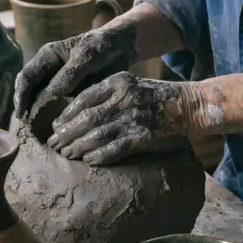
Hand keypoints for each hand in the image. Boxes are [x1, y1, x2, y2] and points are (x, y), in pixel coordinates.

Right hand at [13, 22, 137, 119]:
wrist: (121, 47)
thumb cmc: (103, 45)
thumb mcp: (88, 54)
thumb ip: (72, 71)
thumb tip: (52, 91)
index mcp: (48, 56)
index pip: (27, 76)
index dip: (21, 95)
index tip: (21, 113)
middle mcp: (49, 70)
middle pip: (29, 91)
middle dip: (25, 108)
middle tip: (26, 129)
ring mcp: (59, 82)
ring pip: (41, 101)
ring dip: (38, 115)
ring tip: (36, 134)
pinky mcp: (70, 93)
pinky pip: (58, 106)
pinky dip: (55, 117)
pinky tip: (56, 130)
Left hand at [46, 72, 187, 165]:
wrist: (189, 105)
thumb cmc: (156, 96)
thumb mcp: (130, 85)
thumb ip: (107, 94)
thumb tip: (78, 113)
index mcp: (118, 82)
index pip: (84, 98)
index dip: (66, 114)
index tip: (55, 126)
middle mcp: (124, 98)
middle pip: (87, 118)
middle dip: (67, 133)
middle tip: (54, 145)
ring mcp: (134, 117)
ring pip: (98, 134)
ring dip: (79, 146)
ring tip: (67, 154)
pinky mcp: (144, 135)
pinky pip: (116, 148)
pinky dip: (100, 155)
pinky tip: (88, 160)